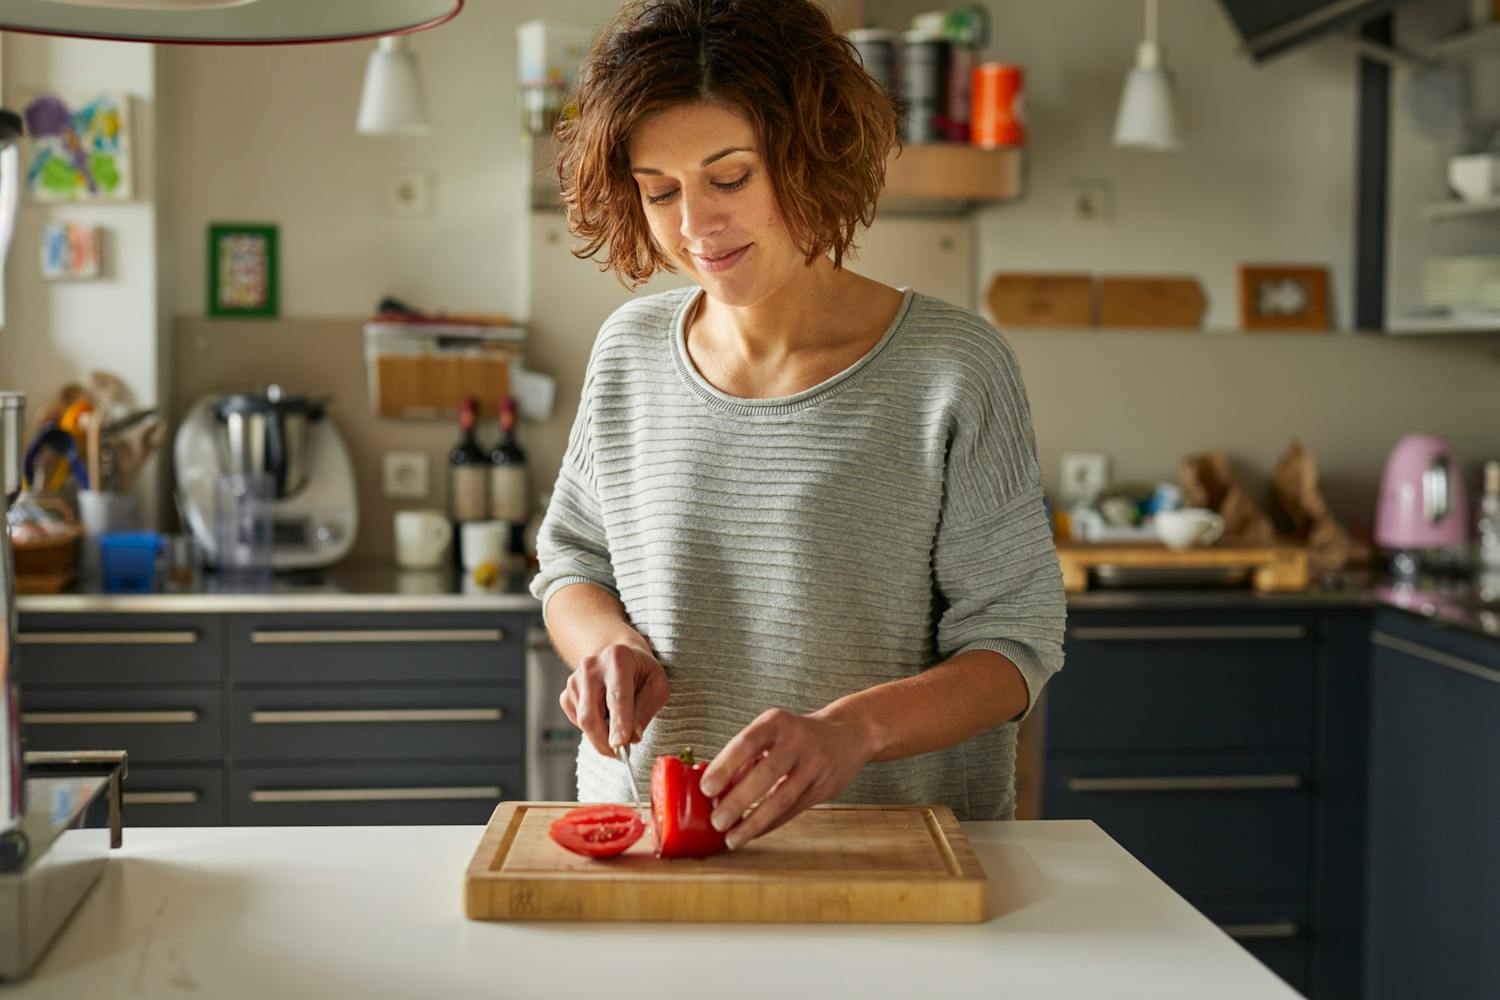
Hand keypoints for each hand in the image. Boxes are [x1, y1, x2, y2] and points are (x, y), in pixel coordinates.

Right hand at [559, 642, 669, 756]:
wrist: (618, 657)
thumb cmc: (641, 672)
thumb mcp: (657, 686)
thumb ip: (645, 711)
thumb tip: (632, 737)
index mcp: (618, 658)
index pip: (617, 696)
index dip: (618, 723)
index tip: (620, 744)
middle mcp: (592, 667)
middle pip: (591, 714)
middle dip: (605, 741)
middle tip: (621, 754)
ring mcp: (575, 679)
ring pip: (582, 722)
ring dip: (601, 737)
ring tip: (619, 730)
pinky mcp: (566, 693)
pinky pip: (576, 721)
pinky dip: (592, 729)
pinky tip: (605, 717)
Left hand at [698, 707, 871, 850]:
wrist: (847, 734)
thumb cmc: (796, 736)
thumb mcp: (771, 733)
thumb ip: (745, 759)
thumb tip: (714, 791)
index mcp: (775, 723)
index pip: (746, 743)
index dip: (724, 766)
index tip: (706, 788)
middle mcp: (796, 741)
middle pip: (766, 774)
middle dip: (738, 800)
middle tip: (716, 821)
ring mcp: (814, 765)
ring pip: (782, 798)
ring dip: (754, 822)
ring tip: (732, 838)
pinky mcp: (824, 787)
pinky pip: (793, 811)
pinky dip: (770, 825)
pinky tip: (752, 834)